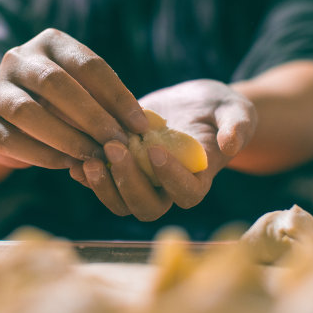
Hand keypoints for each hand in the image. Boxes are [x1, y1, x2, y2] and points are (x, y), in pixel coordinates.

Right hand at [0, 28, 148, 173]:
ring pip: (28, 111)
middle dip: (91, 117)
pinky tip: (66, 164)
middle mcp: (18, 57)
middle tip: (116, 144)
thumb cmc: (59, 102)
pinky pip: (11, 139)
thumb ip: (105, 102)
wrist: (7, 112)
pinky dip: (42, 154)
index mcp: (50, 42)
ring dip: (66, 137)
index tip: (139, 126)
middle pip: (55, 83)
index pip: (88, 64)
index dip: (118, 96)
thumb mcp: (82, 91)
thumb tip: (141, 127)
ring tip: (93, 157)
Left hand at [81, 80, 256, 220]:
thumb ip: (237, 126)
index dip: (171, 179)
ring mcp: (143, 182)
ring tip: (88, 159)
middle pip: (146, 207)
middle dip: (128, 182)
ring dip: (103, 186)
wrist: (193, 105)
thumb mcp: (235, 110)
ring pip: (120, 202)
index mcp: (199, 178)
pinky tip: (74, 157)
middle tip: (115, 148)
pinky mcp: (122, 170)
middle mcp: (168, 188)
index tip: (156, 150)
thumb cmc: (219, 109)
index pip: (187, 194)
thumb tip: (231, 144)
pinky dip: (87, 175)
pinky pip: (102, 183)